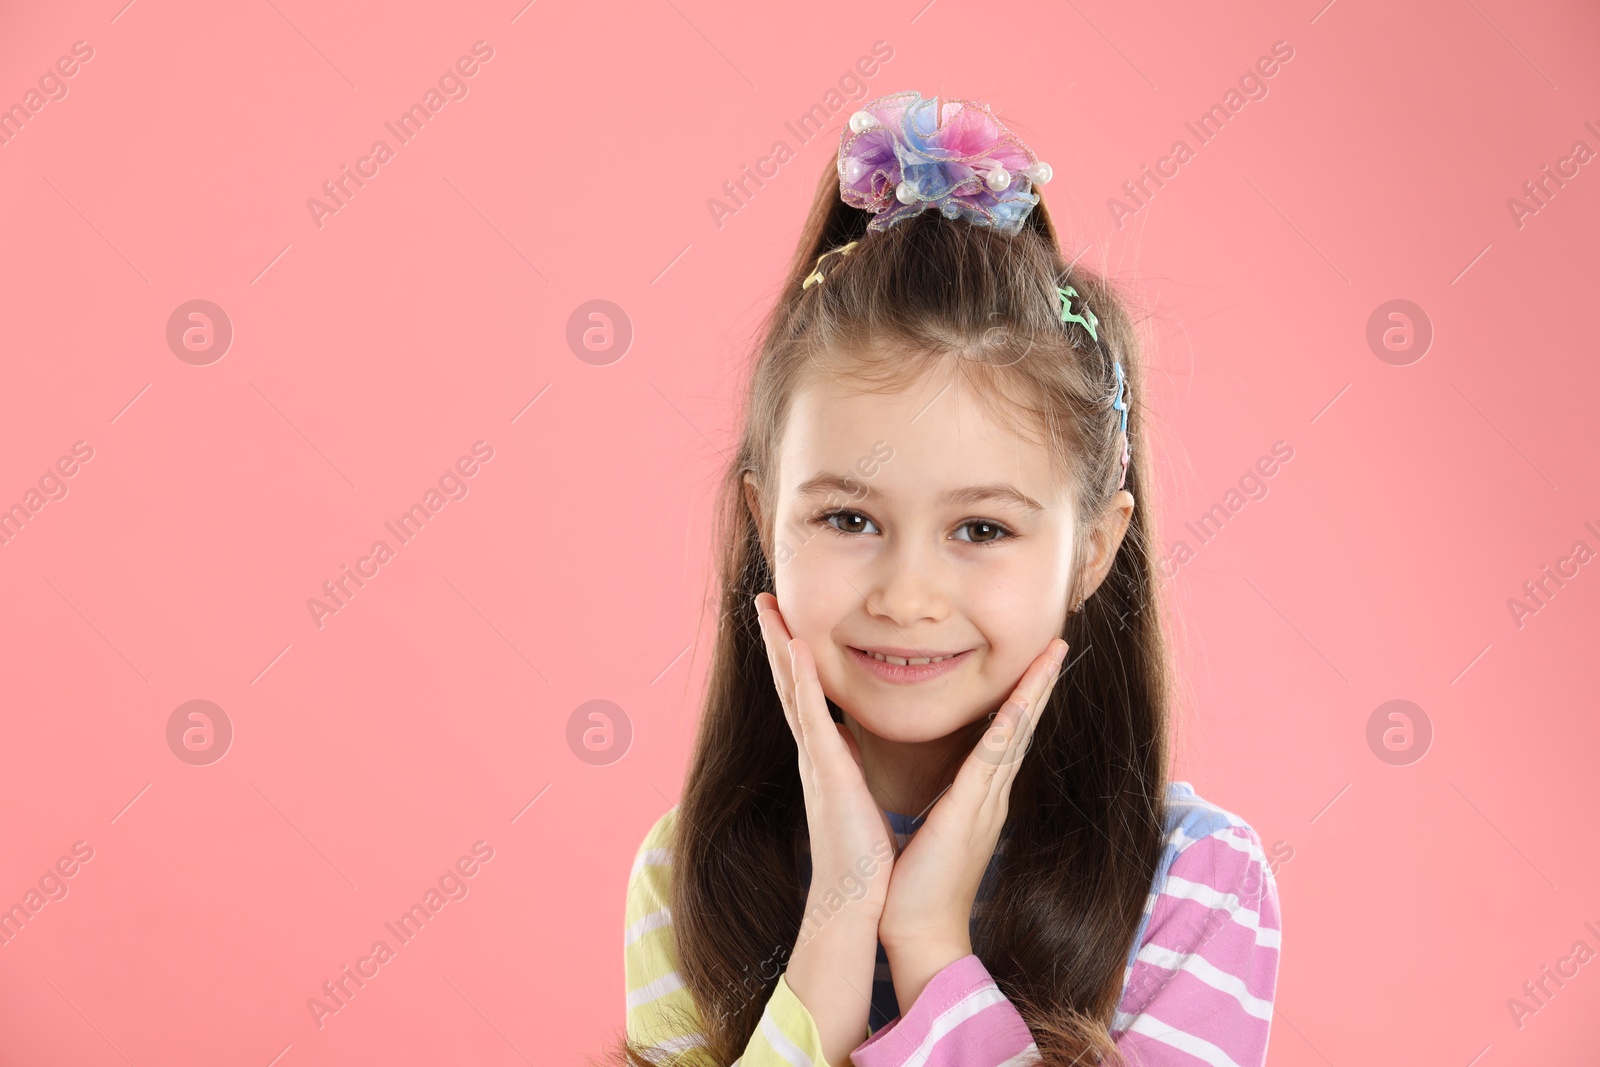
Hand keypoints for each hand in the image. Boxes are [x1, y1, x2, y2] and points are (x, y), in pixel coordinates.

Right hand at [752, 593, 897, 926]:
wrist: (857, 900)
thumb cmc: (864, 858)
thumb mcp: (857, 798)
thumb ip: (852, 770)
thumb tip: (855, 753)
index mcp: (824, 758)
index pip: (804, 696)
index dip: (791, 658)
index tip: (785, 621)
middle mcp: (812, 753)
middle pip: (787, 684)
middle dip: (776, 640)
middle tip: (764, 600)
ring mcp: (815, 760)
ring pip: (791, 691)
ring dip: (780, 647)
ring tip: (769, 609)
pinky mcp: (826, 772)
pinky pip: (812, 717)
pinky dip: (801, 681)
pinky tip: (796, 649)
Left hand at [877, 636, 1068, 1007]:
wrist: (919, 931)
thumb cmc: (919, 882)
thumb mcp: (935, 824)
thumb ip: (945, 796)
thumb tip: (945, 777)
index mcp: (981, 795)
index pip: (1006, 733)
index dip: (1023, 694)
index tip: (1036, 660)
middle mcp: (992, 795)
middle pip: (1023, 725)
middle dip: (1041, 682)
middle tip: (1060, 642)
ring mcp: (985, 804)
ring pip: (1016, 735)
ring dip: (1034, 693)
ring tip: (1053, 656)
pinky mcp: (967, 815)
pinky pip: (989, 764)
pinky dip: (1006, 731)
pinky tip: (1018, 706)